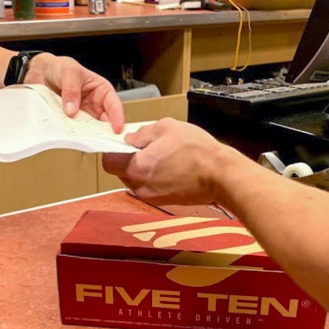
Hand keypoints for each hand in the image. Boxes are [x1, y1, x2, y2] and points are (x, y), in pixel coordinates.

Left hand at [25, 53, 124, 133]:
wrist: (41, 72)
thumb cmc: (60, 67)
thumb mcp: (69, 72)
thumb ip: (71, 89)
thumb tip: (72, 110)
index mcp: (102, 91)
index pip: (114, 105)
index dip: (117, 118)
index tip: (116, 129)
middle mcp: (95, 105)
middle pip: (105, 122)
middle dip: (106, 133)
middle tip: (104, 142)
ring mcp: (83, 115)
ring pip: (90, 130)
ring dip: (89, 136)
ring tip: (88, 143)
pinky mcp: (70, 122)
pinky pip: (74, 131)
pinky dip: (74, 136)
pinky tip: (72, 140)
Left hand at [102, 118, 246, 204]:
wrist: (220, 176)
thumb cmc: (197, 151)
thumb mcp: (167, 127)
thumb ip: (142, 133)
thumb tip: (131, 139)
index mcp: (137, 168)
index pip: (108, 162)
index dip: (114, 150)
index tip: (125, 144)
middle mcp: (140, 187)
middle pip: (121, 172)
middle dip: (129, 159)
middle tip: (148, 147)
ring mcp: (152, 197)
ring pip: (135, 180)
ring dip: (141, 169)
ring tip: (163, 156)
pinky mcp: (163, 202)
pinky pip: (149, 187)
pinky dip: (153, 178)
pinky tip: (171, 167)